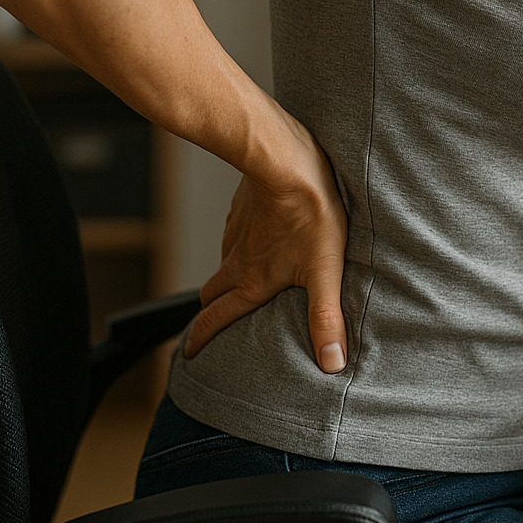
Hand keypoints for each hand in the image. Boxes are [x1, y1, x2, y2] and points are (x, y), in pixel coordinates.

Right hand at [183, 108, 348, 371]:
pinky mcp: (242, 208)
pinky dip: (240, 245)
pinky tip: (259, 238)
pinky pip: (234, 233)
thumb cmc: (310, 212)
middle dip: (210, 310)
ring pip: (223, 262)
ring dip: (227, 275)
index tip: (190, 355)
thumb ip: (325, 317)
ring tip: (241, 281)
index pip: (217, 318)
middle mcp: (237, 260)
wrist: (285, 159)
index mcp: (253, 282)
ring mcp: (236, 232)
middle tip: (212, 320)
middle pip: (213, 293)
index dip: (201, 340)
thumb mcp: (325, 270)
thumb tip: (332, 363)